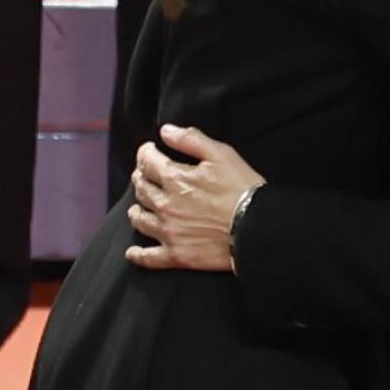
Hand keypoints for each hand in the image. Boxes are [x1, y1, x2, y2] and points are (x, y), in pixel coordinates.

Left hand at [125, 124, 264, 271]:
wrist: (257, 229)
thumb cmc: (243, 189)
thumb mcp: (222, 154)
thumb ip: (191, 139)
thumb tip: (166, 131)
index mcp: (174, 179)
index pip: (147, 161)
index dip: (145, 153)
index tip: (149, 151)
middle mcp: (165, 205)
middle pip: (141, 189)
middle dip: (141, 178)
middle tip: (146, 176)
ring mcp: (169, 232)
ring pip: (140, 220)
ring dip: (136, 211)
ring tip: (138, 208)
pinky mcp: (176, 255)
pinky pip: (148, 258)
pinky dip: (138, 255)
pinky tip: (133, 252)